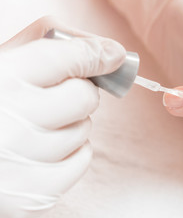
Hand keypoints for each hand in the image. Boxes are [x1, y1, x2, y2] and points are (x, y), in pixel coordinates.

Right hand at [0, 17, 124, 216]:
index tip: (113, 55)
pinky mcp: (32, 195)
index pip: (62, 57)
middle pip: (83, 97)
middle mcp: (8, 123)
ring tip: (43, 124)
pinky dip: (75, 151)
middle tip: (58, 95)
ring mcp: (20, 163)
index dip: (94, 53)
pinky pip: (82, 161)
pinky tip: (49, 147)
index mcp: (1, 82)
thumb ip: (52, 47)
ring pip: (84, 130)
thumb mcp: (9, 63)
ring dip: (74, 123)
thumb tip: (112, 52)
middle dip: (80, 92)